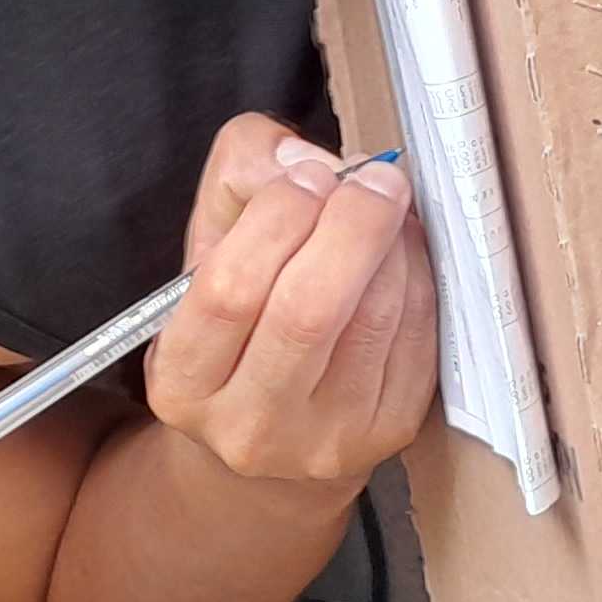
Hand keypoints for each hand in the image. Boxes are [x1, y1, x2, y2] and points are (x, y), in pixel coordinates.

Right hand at [146, 114, 439, 492]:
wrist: (274, 426)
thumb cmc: (240, 320)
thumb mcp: (210, 245)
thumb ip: (239, 178)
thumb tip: (305, 160)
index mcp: (182, 382)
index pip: (228, 290)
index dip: (277, 217)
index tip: (308, 173)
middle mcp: (247, 426)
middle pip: (307, 312)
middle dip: (350, 224)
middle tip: (372, 175)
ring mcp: (322, 441)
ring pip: (374, 320)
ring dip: (391, 243)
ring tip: (385, 204)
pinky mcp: (387, 435)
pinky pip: (416, 338)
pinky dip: (418, 276)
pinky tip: (403, 247)